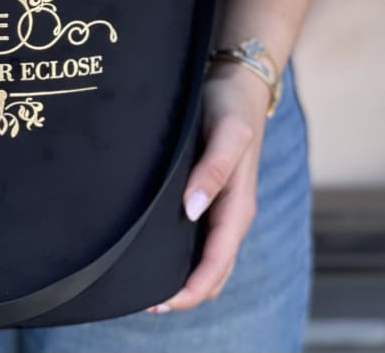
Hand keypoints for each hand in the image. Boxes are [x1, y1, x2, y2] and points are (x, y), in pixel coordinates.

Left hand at [146, 61, 271, 312]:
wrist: (236, 81)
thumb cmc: (231, 105)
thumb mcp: (227, 133)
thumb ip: (212, 171)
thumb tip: (193, 210)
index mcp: (239, 204)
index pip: (218, 262)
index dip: (192, 287)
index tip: (162, 301)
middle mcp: (232, 211)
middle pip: (215, 269)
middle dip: (187, 292)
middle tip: (145, 302)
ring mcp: (222, 204)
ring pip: (209, 256)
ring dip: (186, 277)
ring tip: (149, 286)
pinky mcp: (211, 192)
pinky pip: (203, 236)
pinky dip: (185, 254)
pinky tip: (159, 251)